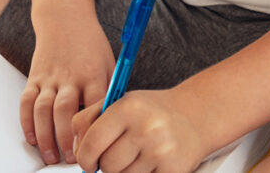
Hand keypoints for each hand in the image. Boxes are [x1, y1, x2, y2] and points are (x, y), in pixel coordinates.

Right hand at [22, 17, 114, 164]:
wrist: (65, 16)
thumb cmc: (90, 44)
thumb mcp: (109, 64)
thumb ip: (109, 92)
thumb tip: (112, 126)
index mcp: (93, 73)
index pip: (94, 107)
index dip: (94, 131)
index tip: (96, 150)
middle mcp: (70, 75)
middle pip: (65, 111)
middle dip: (67, 140)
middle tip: (71, 160)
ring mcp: (50, 76)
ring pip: (43, 109)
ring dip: (46, 136)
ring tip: (51, 156)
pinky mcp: (35, 76)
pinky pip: (27, 102)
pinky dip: (27, 122)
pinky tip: (33, 138)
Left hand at [72, 89, 209, 172]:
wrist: (194, 116)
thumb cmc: (150, 111)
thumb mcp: (120, 103)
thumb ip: (90, 119)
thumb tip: (75, 149)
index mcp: (127, 107)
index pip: (92, 142)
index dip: (85, 157)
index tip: (88, 161)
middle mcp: (145, 128)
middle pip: (106, 165)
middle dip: (107, 165)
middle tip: (117, 155)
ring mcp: (160, 151)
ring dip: (124, 172)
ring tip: (137, 156)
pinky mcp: (173, 170)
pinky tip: (149, 164)